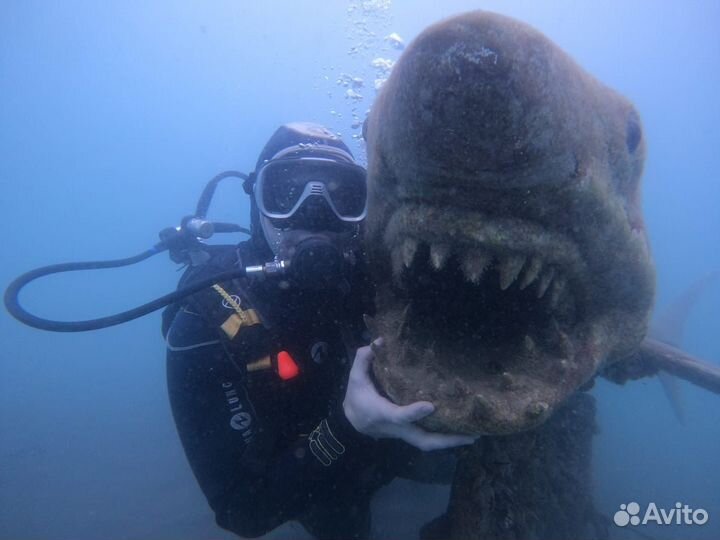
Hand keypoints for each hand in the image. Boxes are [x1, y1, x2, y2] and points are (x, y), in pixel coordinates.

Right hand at [343, 338, 475, 450]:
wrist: (352, 423)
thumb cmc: (357, 398)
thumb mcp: (355, 377)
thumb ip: (364, 359)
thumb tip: (380, 340)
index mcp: (383, 413)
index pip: (400, 415)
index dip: (414, 412)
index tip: (431, 405)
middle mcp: (397, 427)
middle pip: (423, 440)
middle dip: (446, 440)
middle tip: (470, 435)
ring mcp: (405, 433)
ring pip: (429, 443)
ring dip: (451, 441)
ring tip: (475, 434)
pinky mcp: (410, 433)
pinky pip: (429, 438)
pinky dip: (446, 436)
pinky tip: (464, 430)